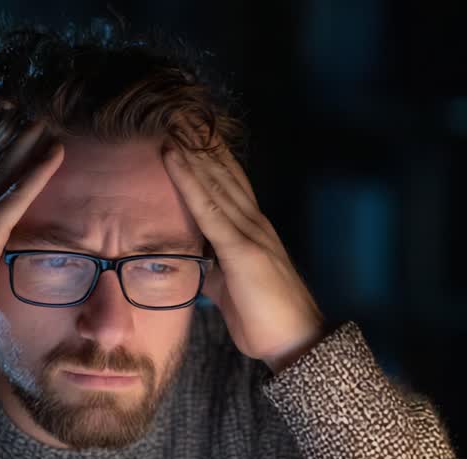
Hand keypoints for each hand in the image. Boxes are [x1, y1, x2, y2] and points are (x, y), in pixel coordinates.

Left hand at [162, 137, 323, 372]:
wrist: (296, 344)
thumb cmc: (266, 321)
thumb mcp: (232, 289)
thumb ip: (216, 270)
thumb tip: (197, 264)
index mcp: (252, 232)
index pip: (228, 183)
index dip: (209, 154)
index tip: (189, 128)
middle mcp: (254, 223)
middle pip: (223, 171)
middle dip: (200, 139)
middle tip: (178, 107)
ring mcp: (250, 233)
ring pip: (215, 179)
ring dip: (191, 147)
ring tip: (170, 117)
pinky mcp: (242, 250)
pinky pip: (209, 207)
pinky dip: (189, 179)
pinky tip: (172, 156)